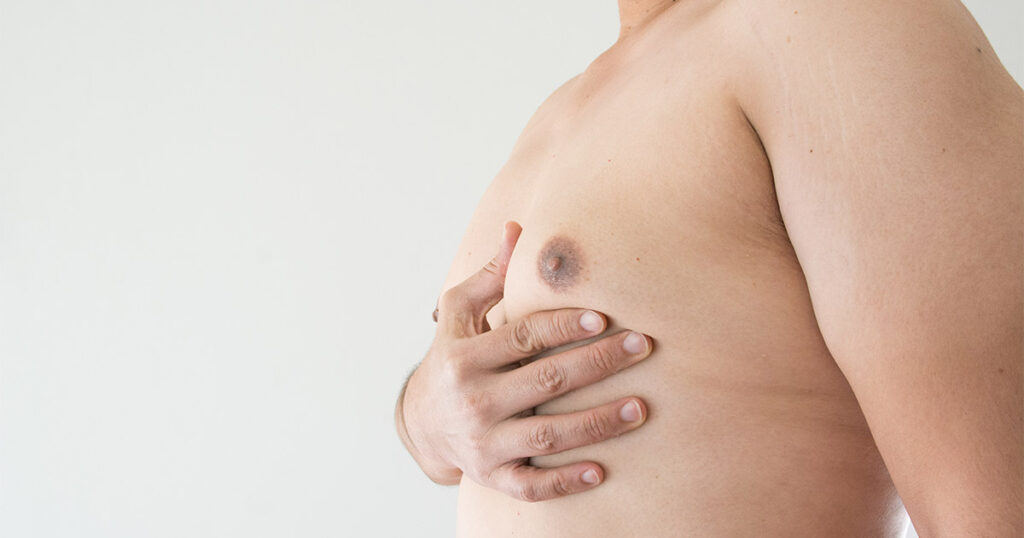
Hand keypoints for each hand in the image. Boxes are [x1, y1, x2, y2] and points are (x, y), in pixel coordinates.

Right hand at [397, 221, 653, 501]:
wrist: (421, 423)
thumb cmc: (451, 357)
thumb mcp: (459, 314)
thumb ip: (490, 276)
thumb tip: (516, 229)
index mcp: (464, 357)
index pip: (522, 338)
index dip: (562, 326)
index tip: (603, 317)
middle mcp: (473, 402)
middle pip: (544, 382)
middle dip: (596, 365)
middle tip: (641, 348)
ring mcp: (483, 444)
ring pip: (547, 436)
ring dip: (596, 423)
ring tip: (640, 408)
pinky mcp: (493, 477)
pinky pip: (532, 486)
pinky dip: (565, 482)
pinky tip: (603, 471)